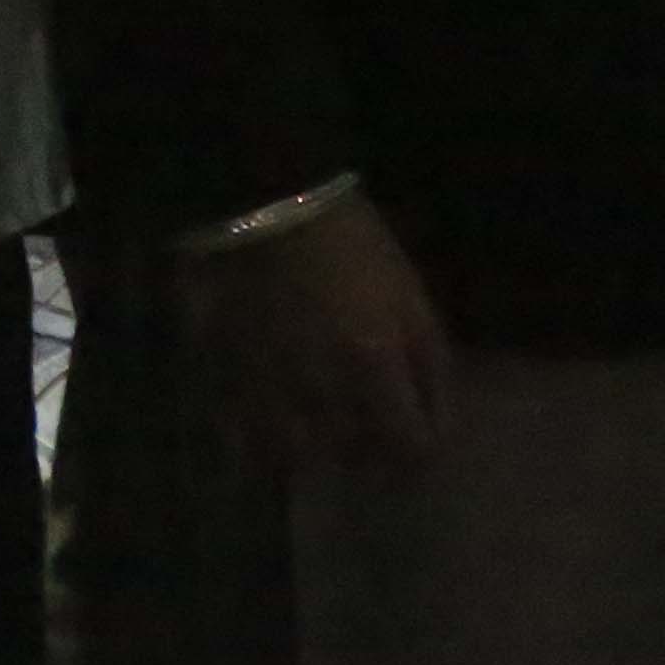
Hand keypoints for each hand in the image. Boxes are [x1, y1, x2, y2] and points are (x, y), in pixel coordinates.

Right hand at [182, 188, 453, 472]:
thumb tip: (440, 428)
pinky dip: (266, 452)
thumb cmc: (353, 244)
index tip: (422, 443)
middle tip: (377, 433)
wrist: (267, 204)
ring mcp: (269, 392)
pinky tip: (279, 433)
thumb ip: (431, 367)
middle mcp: (321, 390)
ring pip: (302, 460)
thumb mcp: (412, 296)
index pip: (409, 446)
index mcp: (373, 362)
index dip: (420, 453)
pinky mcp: (224, 385)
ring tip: (330, 433)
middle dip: (373, 452)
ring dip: (322, 454)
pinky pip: (246, 445)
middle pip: (356, 457)